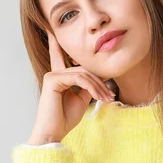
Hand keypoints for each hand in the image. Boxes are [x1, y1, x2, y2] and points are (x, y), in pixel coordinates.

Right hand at [27, 30, 114, 144]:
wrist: (54, 133)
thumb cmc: (65, 119)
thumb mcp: (81, 100)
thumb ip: (87, 86)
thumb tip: (100, 76)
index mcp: (59, 77)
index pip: (59, 56)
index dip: (56, 42)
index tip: (53, 29)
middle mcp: (54, 74)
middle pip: (83, 68)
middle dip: (99, 81)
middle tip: (111, 96)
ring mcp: (52, 75)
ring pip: (83, 73)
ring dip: (99, 87)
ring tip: (107, 99)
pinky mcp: (52, 80)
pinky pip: (79, 79)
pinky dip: (91, 87)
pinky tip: (98, 97)